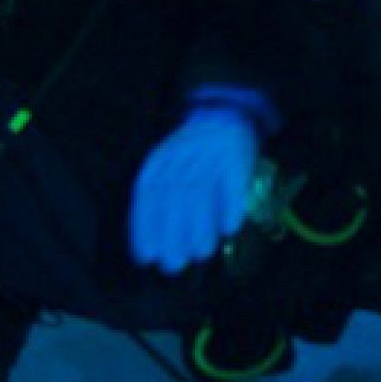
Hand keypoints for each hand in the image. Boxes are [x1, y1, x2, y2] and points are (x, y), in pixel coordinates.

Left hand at [129, 103, 260, 272]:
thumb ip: (158, 202)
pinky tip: (230, 229)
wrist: (225, 117)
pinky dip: (232, 206)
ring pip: (203, 191)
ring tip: (201, 253)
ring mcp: (209, 154)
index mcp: (159, 160)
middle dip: (172, 233)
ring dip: (202, 226)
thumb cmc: (191, 156)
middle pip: (175, 196)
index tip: (146, 255)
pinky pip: (233, 183)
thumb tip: (148, 249)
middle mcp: (181, 155)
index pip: (147, 194)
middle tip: (174, 264)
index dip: (145, 225)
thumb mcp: (167, 169)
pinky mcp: (235, 157)